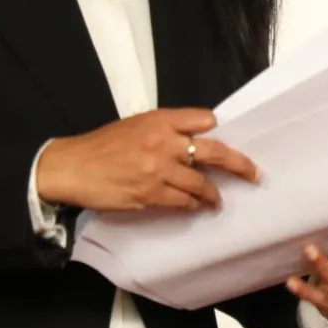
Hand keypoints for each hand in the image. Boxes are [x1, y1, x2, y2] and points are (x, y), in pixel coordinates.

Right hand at [35, 109, 257, 212]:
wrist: (73, 167)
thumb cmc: (101, 146)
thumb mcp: (134, 125)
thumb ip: (163, 129)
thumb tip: (191, 139)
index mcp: (160, 120)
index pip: (204, 120)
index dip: (215, 131)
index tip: (222, 139)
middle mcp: (164, 143)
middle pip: (215, 152)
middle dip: (240, 165)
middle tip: (254, 174)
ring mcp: (159, 171)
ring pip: (202, 184)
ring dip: (213, 194)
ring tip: (217, 200)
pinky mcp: (151, 195)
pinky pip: (183, 203)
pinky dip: (192, 206)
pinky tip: (194, 208)